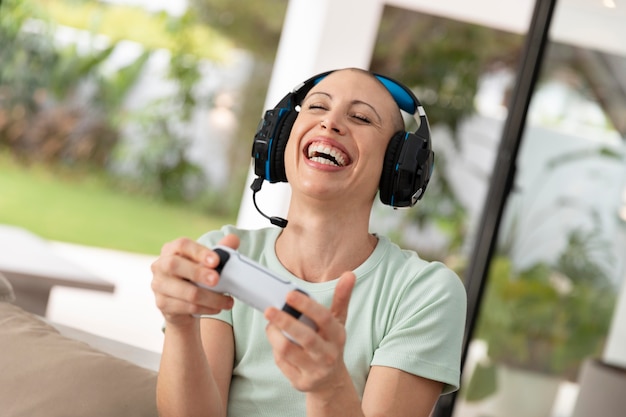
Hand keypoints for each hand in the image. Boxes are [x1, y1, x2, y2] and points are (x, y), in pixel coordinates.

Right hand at [151, 234, 239, 326]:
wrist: (182, 305)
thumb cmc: (196, 277)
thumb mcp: (208, 262)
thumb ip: (221, 250)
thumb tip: (233, 239)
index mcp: (171, 249)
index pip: (182, 245)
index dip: (199, 252)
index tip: (216, 261)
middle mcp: (160, 265)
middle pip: (175, 265)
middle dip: (199, 273)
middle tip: (217, 280)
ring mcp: (158, 285)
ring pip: (186, 292)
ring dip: (211, 298)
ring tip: (227, 301)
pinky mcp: (162, 304)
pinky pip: (187, 307)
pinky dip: (206, 308)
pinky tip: (217, 308)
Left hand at [264, 271, 355, 393]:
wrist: (330, 381)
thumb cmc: (330, 343)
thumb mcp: (338, 322)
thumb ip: (341, 298)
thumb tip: (349, 274)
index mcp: (337, 336)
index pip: (324, 318)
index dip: (306, 305)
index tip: (289, 294)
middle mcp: (328, 354)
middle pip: (305, 337)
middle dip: (285, 321)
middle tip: (269, 309)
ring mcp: (314, 370)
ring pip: (288, 350)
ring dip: (274, 335)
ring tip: (270, 325)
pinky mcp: (300, 382)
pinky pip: (281, 363)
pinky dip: (275, 350)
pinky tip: (277, 342)